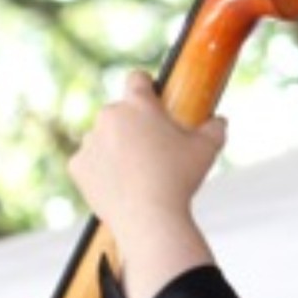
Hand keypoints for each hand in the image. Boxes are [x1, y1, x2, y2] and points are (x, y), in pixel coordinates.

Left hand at [68, 70, 226, 297]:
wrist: (149, 218)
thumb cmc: (179, 180)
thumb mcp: (207, 149)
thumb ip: (215, 128)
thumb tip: (220, 121)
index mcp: (137, 105)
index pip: (137, 79)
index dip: (147, 87)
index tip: (153, 99)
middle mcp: (109, 116)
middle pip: (120, 113)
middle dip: (133, 126)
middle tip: (152, 149)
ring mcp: (90, 141)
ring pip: (102, 138)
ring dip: (115, 148)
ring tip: (137, 173)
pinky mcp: (77, 166)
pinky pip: (89, 163)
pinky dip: (101, 172)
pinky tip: (120, 185)